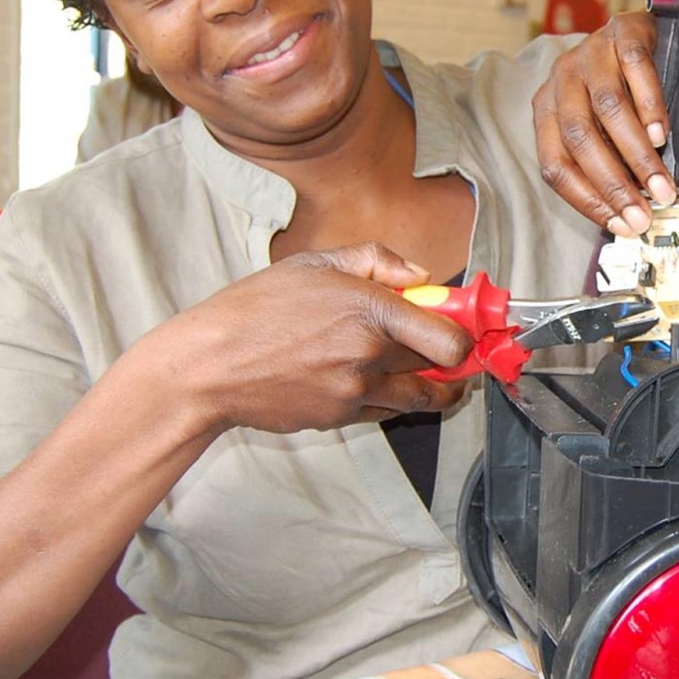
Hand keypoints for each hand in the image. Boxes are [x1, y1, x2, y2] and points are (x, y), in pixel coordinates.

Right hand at [165, 242, 477, 434]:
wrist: (210, 366)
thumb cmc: (254, 310)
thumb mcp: (313, 263)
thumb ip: (376, 261)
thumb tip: (418, 277)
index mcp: (369, 308)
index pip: (448, 335)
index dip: (467, 336)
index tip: (469, 331)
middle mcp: (368, 353)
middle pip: (440, 367)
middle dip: (455, 361)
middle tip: (456, 354)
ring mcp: (355, 390)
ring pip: (418, 398)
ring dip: (434, 390)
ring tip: (434, 379)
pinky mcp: (339, 417)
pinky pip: (384, 411)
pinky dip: (391, 400)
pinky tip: (381, 383)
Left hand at [534, 12, 675, 236]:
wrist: (635, 29)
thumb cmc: (616, 85)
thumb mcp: (599, 124)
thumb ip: (607, 159)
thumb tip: (629, 210)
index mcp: (547, 110)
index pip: (556, 164)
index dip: (587, 199)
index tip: (620, 223)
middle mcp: (562, 81)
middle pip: (580, 139)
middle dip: (614, 183)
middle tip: (643, 212)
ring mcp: (590, 54)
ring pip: (609, 108)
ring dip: (637, 154)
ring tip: (660, 182)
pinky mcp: (622, 33)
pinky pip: (635, 69)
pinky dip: (649, 105)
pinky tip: (661, 132)